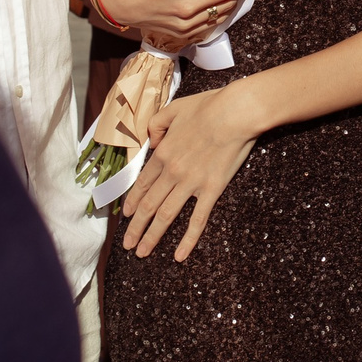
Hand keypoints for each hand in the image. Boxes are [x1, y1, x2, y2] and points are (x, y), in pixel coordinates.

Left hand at [122, 82, 263, 261]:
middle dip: (136, 228)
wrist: (235, 112)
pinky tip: (179, 255)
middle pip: (148, 205)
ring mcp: (190, 183)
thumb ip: (157, 126)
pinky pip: (197, 220)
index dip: (132, 202)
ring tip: (142, 253)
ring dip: (151, 236)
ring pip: (165, 216)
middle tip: (128, 245)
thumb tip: (153, 143)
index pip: (142, 184)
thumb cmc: (208, 106)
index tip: (126, 216)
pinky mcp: (211, 190)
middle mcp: (171, 172)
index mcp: (163, 153)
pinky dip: (187, 239)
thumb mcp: (174, 109)